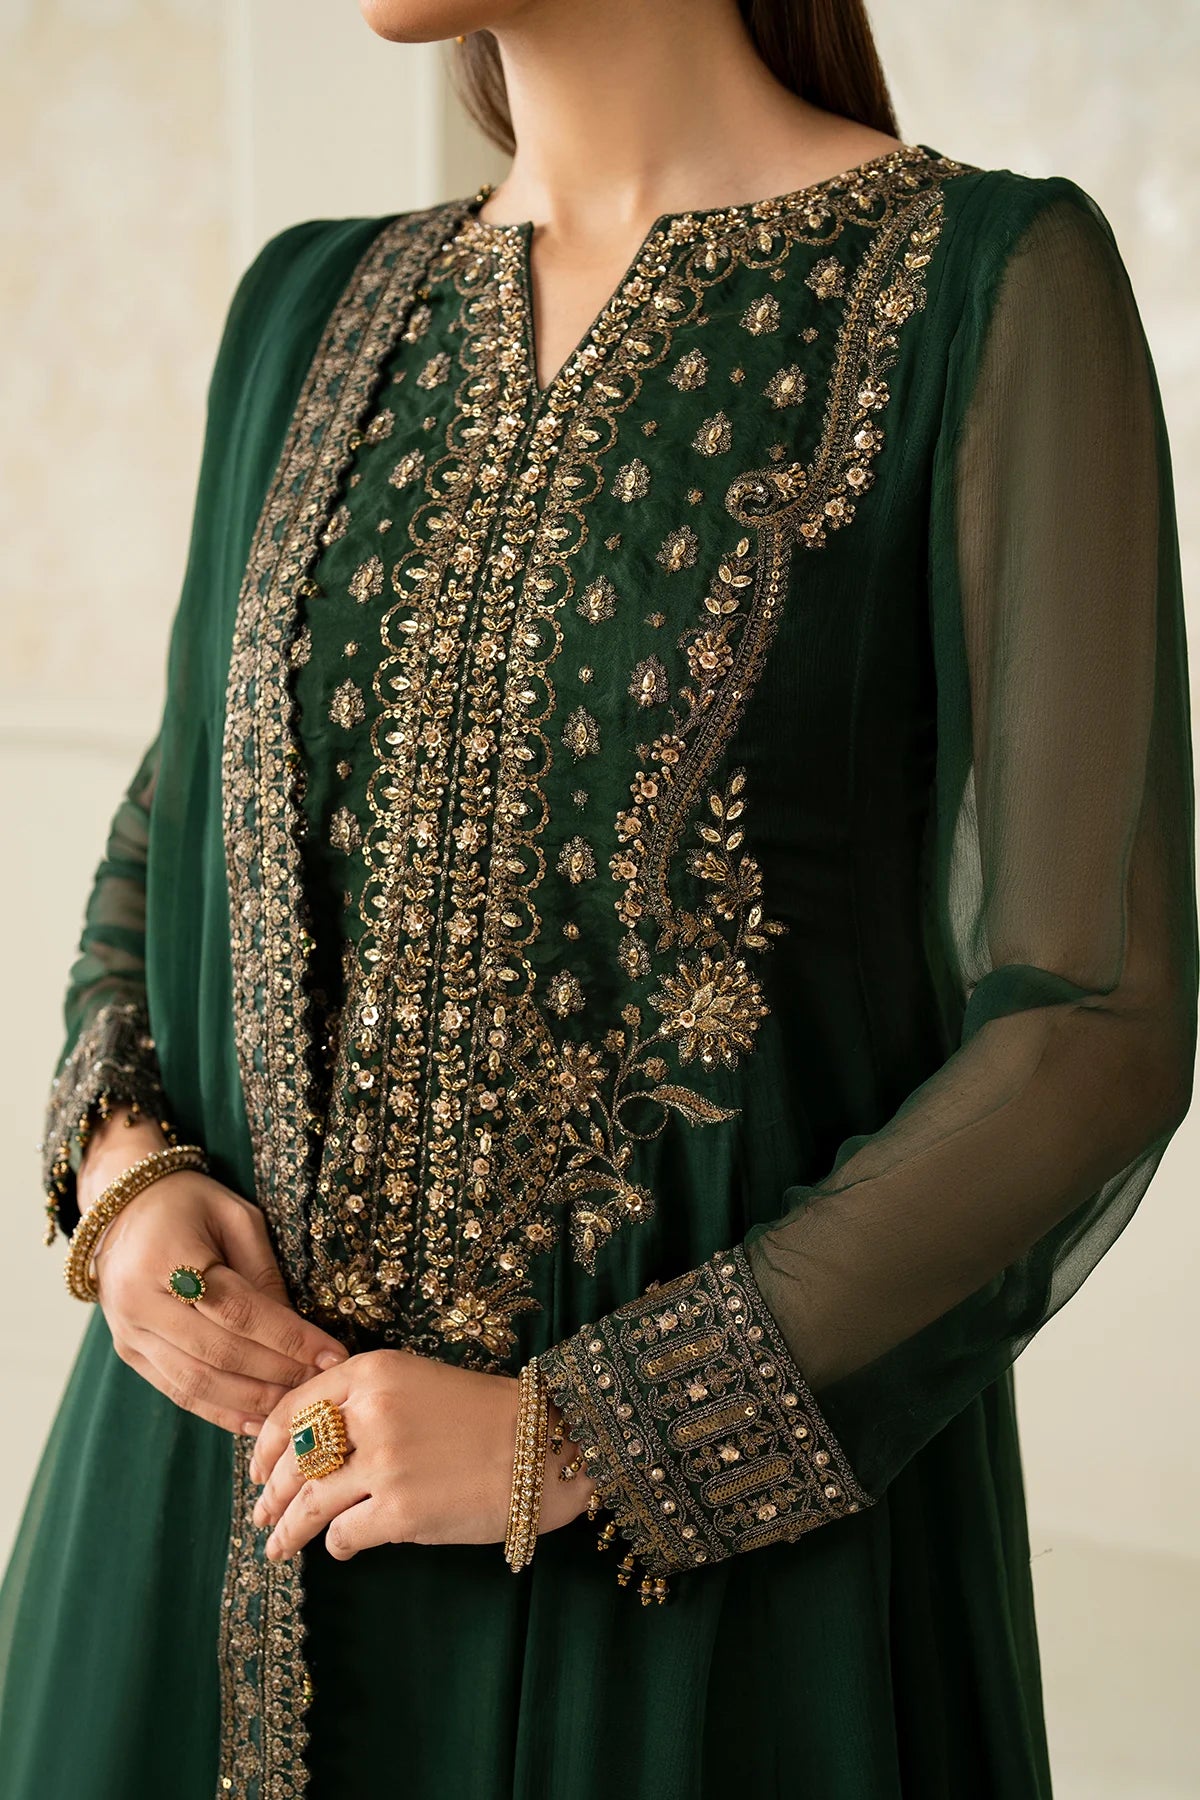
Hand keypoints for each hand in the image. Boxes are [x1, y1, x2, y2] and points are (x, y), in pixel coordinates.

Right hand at [85, 1111, 347, 1435]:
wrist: (124, 1209)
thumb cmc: (190, 1205)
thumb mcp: (237, 1218)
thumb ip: (264, 1273)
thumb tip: (298, 1331)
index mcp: (167, 1259)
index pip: (238, 1311)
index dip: (288, 1338)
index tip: (332, 1354)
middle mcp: (140, 1303)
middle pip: (219, 1353)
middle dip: (278, 1374)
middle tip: (322, 1384)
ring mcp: (129, 1334)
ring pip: (197, 1383)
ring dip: (253, 1401)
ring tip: (297, 1407)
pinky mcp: (129, 1354)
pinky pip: (179, 1392)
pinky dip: (221, 1411)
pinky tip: (257, 1422)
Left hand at [249, 1350, 594, 1561]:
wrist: (544, 1446)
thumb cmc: (485, 1415)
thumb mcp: (419, 1384)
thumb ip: (365, 1404)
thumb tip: (308, 1447)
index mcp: (373, 1372)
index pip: (294, 1407)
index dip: (266, 1444)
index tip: (257, 1469)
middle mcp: (371, 1412)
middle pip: (294, 1459)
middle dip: (270, 1493)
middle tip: (261, 1514)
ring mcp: (383, 1464)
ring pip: (308, 1503)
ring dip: (285, 1530)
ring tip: (275, 1547)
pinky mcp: (399, 1512)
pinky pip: (343, 1536)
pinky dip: (336, 1547)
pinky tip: (341, 1549)